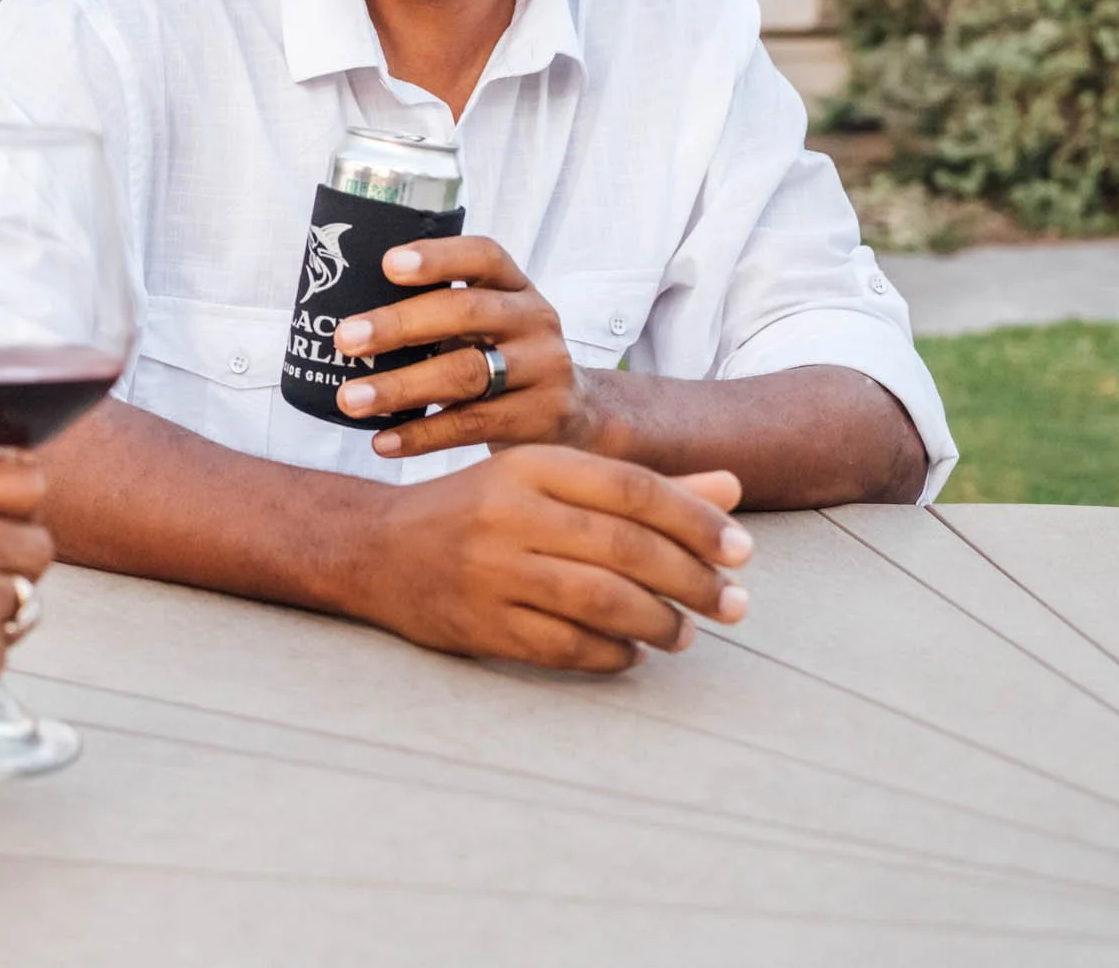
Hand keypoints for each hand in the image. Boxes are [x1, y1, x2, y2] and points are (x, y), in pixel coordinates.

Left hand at [330, 236, 606, 459]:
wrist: (574, 411)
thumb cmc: (502, 356)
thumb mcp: (486, 322)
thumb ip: (437, 312)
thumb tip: (342, 316)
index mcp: (514, 286)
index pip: (484, 256)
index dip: (438, 257)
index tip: (388, 264)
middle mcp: (534, 319)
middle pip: (467, 313)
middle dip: (400, 324)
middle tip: (345, 339)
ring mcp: (544, 368)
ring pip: (467, 374)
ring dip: (400, 387)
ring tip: (350, 399)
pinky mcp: (541, 417)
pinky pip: (473, 424)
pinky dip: (422, 435)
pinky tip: (383, 441)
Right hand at [349, 446, 751, 672]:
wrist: (375, 550)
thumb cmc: (477, 510)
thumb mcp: (548, 481)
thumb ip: (638, 487)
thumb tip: (730, 491)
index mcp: (530, 465)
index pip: (633, 488)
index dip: (697, 520)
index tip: (743, 551)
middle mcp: (510, 513)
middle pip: (626, 548)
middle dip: (693, 581)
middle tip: (734, 604)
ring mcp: (492, 571)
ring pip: (603, 601)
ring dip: (661, 623)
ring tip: (686, 633)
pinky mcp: (482, 624)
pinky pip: (568, 647)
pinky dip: (614, 654)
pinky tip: (633, 652)